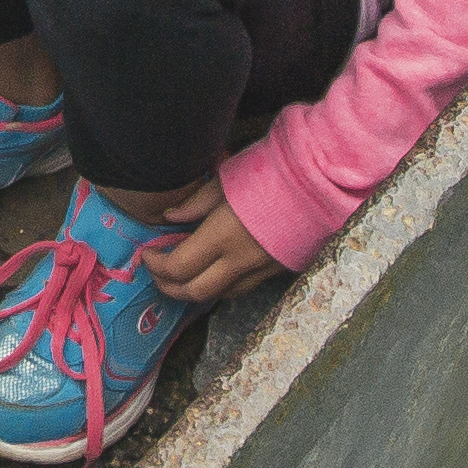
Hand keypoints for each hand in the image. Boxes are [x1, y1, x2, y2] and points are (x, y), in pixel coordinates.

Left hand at [123, 180, 289, 303]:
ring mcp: (261, 270)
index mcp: (223, 235)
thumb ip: (196, 203)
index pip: (178, 267)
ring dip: (193, 290)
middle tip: (157, 272)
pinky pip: (241, 289)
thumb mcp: (227, 179)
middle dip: (168, 287)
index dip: (156, 265)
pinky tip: (212, 273)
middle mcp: (240, 261)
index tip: (147, 252)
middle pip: (195, 292)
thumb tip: (170, 216)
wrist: (320, 183)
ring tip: (180, 276)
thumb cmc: (270, 172)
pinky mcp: (276, 271)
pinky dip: (220, 286)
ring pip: (219, 295)